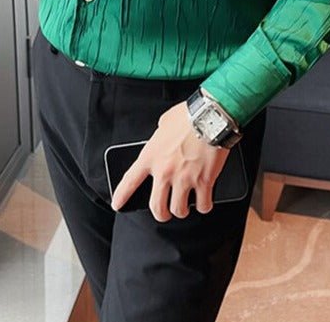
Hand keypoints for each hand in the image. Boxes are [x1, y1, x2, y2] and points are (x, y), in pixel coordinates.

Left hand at [110, 100, 230, 220]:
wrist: (210, 116)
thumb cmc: (189, 116)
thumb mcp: (165, 122)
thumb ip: (160, 135)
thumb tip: (163, 137)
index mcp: (151, 156)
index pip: (130, 180)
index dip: (122, 195)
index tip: (118, 204)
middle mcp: (165, 171)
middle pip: (156, 206)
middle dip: (161, 213)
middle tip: (164, 212)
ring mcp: (184, 178)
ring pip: (179, 210)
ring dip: (182, 211)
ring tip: (186, 206)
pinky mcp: (204, 182)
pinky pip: (203, 205)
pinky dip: (204, 206)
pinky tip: (204, 202)